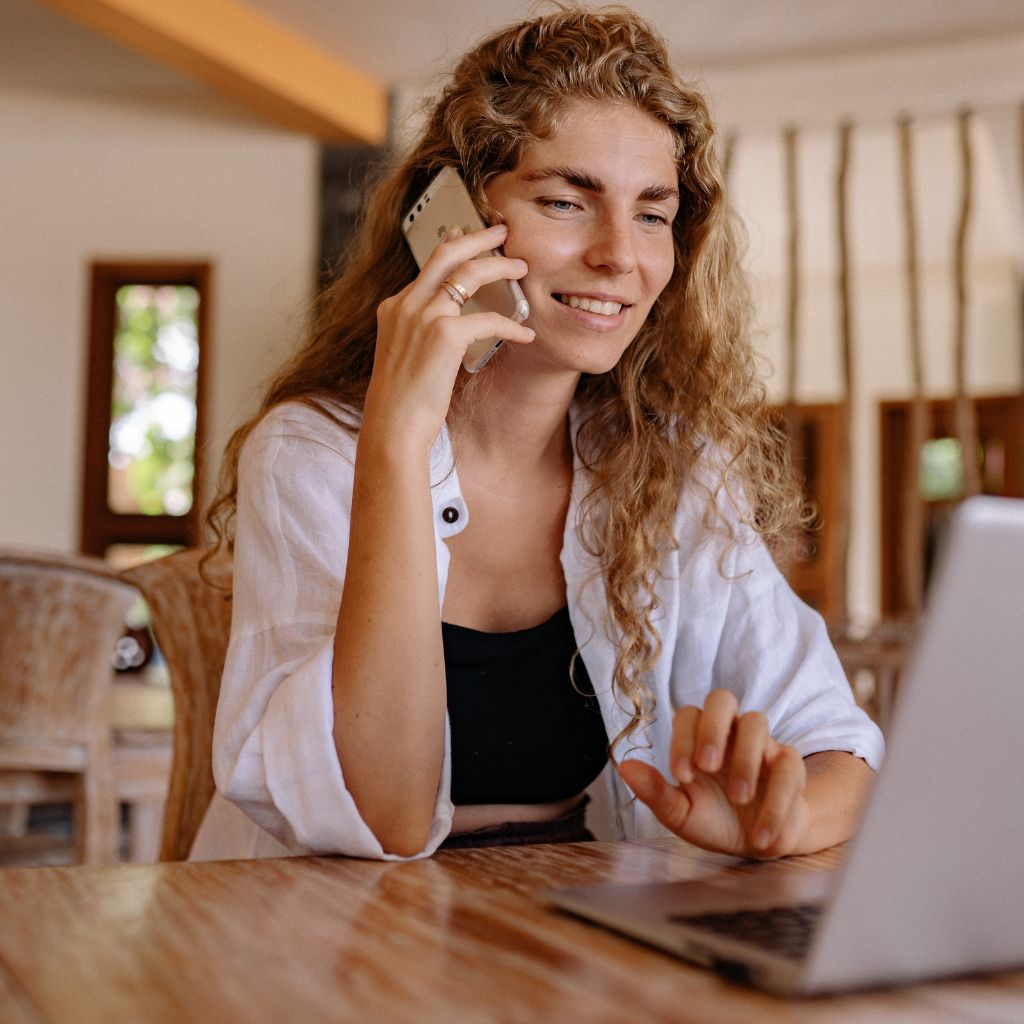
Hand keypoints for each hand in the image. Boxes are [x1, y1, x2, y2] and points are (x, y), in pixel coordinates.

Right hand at [365, 223, 533, 449]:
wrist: (393, 425)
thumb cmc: (402, 401)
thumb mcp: (404, 356)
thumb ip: (419, 332)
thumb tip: (447, 326)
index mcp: (394, 308)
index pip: (427, 265)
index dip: (451, 245)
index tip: (465, 232)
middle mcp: (406, 305)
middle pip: (446, 253)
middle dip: (478, 237)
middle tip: (502, 231)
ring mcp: (423, 316)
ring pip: (469, 273)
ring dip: (500, 267)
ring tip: (522, 268)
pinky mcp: (444, 335)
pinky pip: (488, 318)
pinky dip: (511, 324)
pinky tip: (525, 333)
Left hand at [618, 689, 810, 857]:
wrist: (758, 844)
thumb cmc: (714, 819)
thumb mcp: (681, 813)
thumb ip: (655, 791)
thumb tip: (623, 766)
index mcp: (699, 737)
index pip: (688, 715)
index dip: (683, 739)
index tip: (681, 776)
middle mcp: (730, 732)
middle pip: (722, 698)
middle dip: (713, 727)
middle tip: (707, 766)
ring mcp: (762, 744)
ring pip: (757, 722)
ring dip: (746, 760)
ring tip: (739, 799)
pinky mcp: (790, 765)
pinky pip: (788, 766)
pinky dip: (776, 802)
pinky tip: (760, 836)